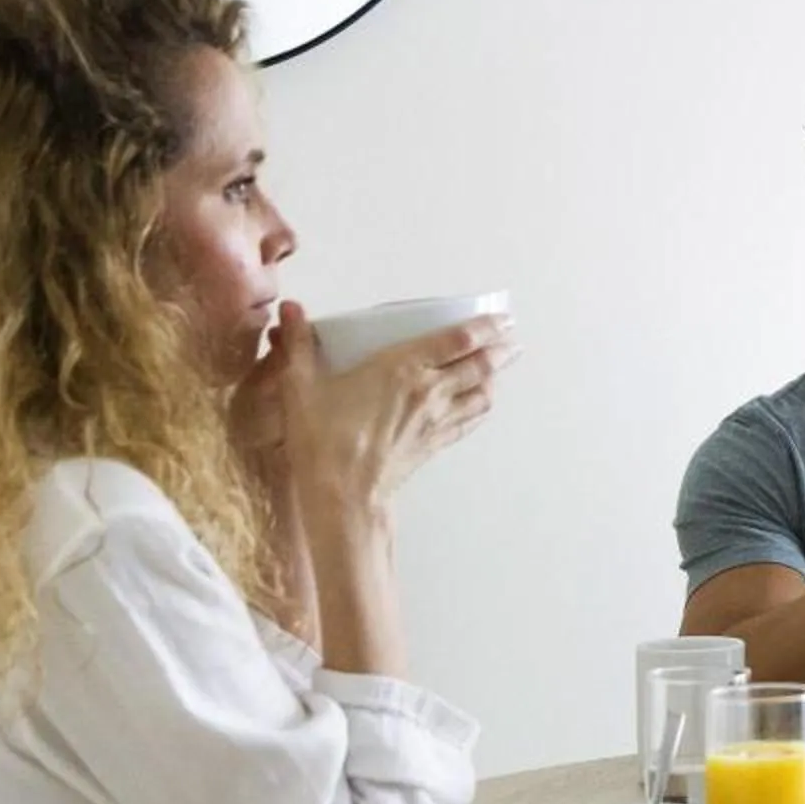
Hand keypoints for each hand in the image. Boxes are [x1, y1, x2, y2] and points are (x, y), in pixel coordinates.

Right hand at [262, 303, 515, 543]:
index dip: (484, 326)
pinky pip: (468, 422)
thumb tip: (290, 309)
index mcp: (403, 368)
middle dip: (500, 349)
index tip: (503, 317)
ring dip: (496, 378)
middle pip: (479, 365)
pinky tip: (481, 403)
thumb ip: (299, 345)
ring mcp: (436, 420)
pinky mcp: (434, 445)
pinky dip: (480, 408)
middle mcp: (429, 390)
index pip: (457, 340)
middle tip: (514, 338)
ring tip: (504, 365)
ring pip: (480, 393)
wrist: (343, 494)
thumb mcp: (301, 387)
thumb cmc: (322, 439)